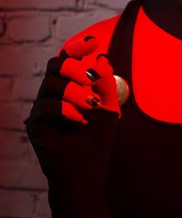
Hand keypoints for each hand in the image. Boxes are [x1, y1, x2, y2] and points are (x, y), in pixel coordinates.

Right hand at [26, 36, 119, 217]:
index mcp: (70, 88)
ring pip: (51, 83)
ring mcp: (42, 109)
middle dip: (75, 67)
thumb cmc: (97, 144)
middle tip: (92, 78)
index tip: (93, 43)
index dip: (77, 47)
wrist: (88, 175)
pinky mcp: (36, 125)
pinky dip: (66, 109)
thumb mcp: (108, 110)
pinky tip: (81, 120)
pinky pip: (45, 106)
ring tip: (91, 106)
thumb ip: (106, 86)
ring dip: (75, 91)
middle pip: (55, 65)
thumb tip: (101, 59)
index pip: (68, 59)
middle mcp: (53, 95)